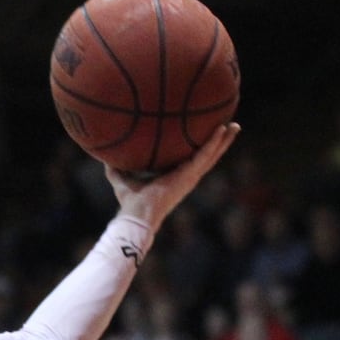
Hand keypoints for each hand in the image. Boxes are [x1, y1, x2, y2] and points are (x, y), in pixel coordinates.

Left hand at [108, 122, 239, 226]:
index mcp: (176, 176)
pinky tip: (222, 129)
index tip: (208, 135)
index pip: (193, 159)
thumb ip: (115, 165)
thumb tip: (104, 152)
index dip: (202, 148)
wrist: (137, 213)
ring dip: (224, 140)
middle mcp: (187, 176)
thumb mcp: (121, 177)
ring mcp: (191, 176)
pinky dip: (214, 143)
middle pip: (209, 156)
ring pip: (212, 155)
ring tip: (235, 126)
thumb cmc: (130, 200)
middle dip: (220, 142)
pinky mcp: (190, 175)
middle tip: (231, 126)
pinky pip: (205, 155)